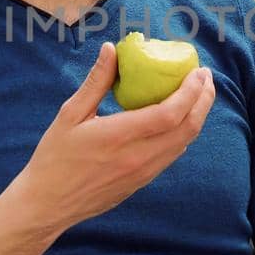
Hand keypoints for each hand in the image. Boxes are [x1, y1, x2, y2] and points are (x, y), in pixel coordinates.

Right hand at [12, 41, 214, 229]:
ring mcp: (143, 173)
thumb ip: (96, 82)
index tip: (198, 71)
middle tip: (205, 78)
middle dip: (203, 100)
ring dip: (197, 116)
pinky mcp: (142, 182)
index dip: (190, 91)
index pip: (170, 113)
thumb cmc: (54, 157)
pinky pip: (172, 154)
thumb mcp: (70, 115)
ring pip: (184, 143)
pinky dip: (183, 133)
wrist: (48, 204)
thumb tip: (112, 50)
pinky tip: (178, 119)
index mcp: (120, 136)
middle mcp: (139, 157)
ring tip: (198, 94)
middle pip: (187, 128)